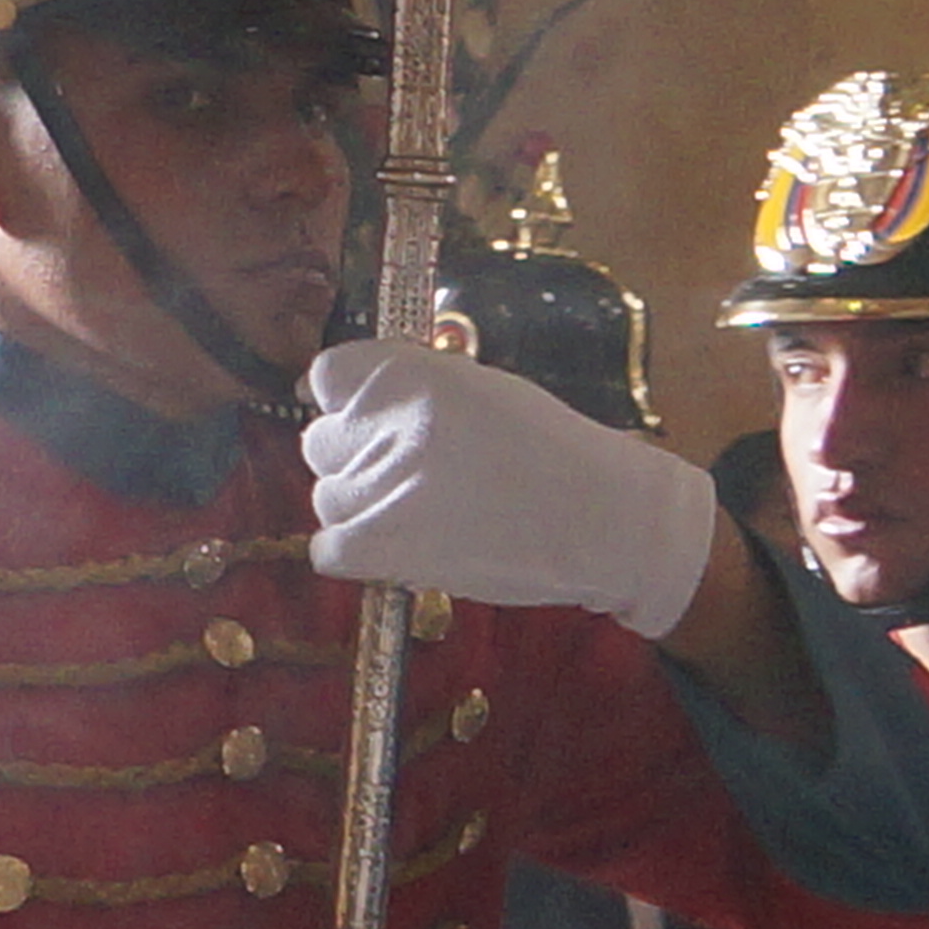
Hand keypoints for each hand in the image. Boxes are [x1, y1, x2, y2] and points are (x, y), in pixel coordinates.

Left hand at [303, 338, 718, 638]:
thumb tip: (332, 396)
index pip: (327, 378)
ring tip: (423, 514)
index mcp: (409, 374)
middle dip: (356, 459)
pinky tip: (402, 548)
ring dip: (362, 508)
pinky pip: (330, 550)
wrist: (607, 520)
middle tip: (412, 477)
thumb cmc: (550, 451)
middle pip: (320, 443)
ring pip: (328, 498)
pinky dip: (357, 554)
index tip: (374, 423)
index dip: (348, 404)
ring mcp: (383, 487)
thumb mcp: (477, 387)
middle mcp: (388, 424)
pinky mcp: (387, 548)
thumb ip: (409, 386)